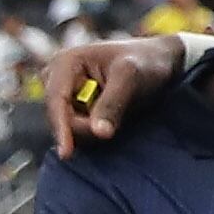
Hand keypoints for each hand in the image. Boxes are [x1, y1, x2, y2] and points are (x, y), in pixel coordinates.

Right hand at [44, 31, 188, 157]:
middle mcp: (56, 78)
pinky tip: (113, 119)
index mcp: (64, 63)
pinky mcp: (75, 106)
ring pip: (70, 125)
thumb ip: (113, 104)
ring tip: (120, 110)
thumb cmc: (145, 62)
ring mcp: (64, 93)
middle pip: (60, 117)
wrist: (157, 60)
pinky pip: (79, 128)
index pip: (55, 101)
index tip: (66, 153)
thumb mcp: (131, 78)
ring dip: (93, 128)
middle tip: (118, 120)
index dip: (60, 128)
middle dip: (85, 127)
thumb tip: (98, 133)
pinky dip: (96, 129)